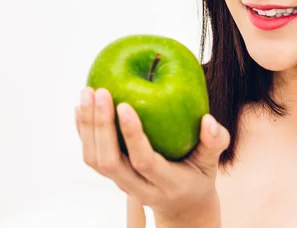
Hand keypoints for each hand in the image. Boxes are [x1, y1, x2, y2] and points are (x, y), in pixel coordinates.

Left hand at [75, 87, 229, 226]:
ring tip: (87, 92)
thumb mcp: (211, 162)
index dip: (132, 135)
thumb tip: (209, 120)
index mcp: (166, 183)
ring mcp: (122, 182)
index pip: (143, 161)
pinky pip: (91, 155)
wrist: (181, 205)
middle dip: (101, 125)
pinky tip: (81, 106)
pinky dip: (83, 130)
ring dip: (87, 125)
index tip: (124, 105)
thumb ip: (215, 142)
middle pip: (110, 161)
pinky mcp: (112, 175)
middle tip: (100, 91)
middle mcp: (139, 187)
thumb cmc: (198, 177)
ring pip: (95, 159)